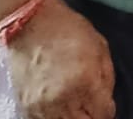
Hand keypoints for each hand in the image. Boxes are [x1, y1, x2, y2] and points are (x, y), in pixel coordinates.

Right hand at [7, 0, 115, 118]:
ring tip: (76, 105)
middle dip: (91, 116)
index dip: (107, 112)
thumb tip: (107, 106)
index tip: (105, 106)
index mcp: (85, 82)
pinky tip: (60, 107)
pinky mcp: (25, 106)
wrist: (31, 23)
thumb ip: (106, 81)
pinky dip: (54, 117)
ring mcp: (41, 106)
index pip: (102, 115)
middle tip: (92, 107)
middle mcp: (62, 99)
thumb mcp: (100, 49)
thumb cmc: (70, 30)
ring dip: (73, 118)